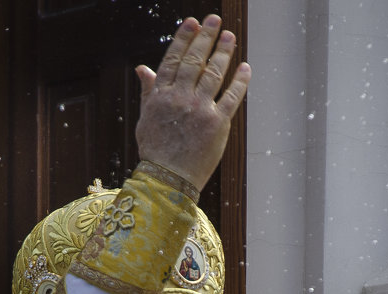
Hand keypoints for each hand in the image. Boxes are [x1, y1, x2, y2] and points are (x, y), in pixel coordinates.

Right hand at [135, 15, 250, 191]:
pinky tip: (245, 66)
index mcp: (161, 96)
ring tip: (229, 36)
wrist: (169, 179)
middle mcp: (180, 98)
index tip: (192, 23)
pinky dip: (240, 80)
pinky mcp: (218, 123)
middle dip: (205, 38)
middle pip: (194, 61)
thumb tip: (142, 68)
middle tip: (214, 20)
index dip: (183, 39)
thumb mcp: (146, 119)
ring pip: (214, 74)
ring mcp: (200, 110)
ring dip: (223, 52)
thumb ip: (148, 91)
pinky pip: (232, 96)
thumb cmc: (156, 151)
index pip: (173, 59)